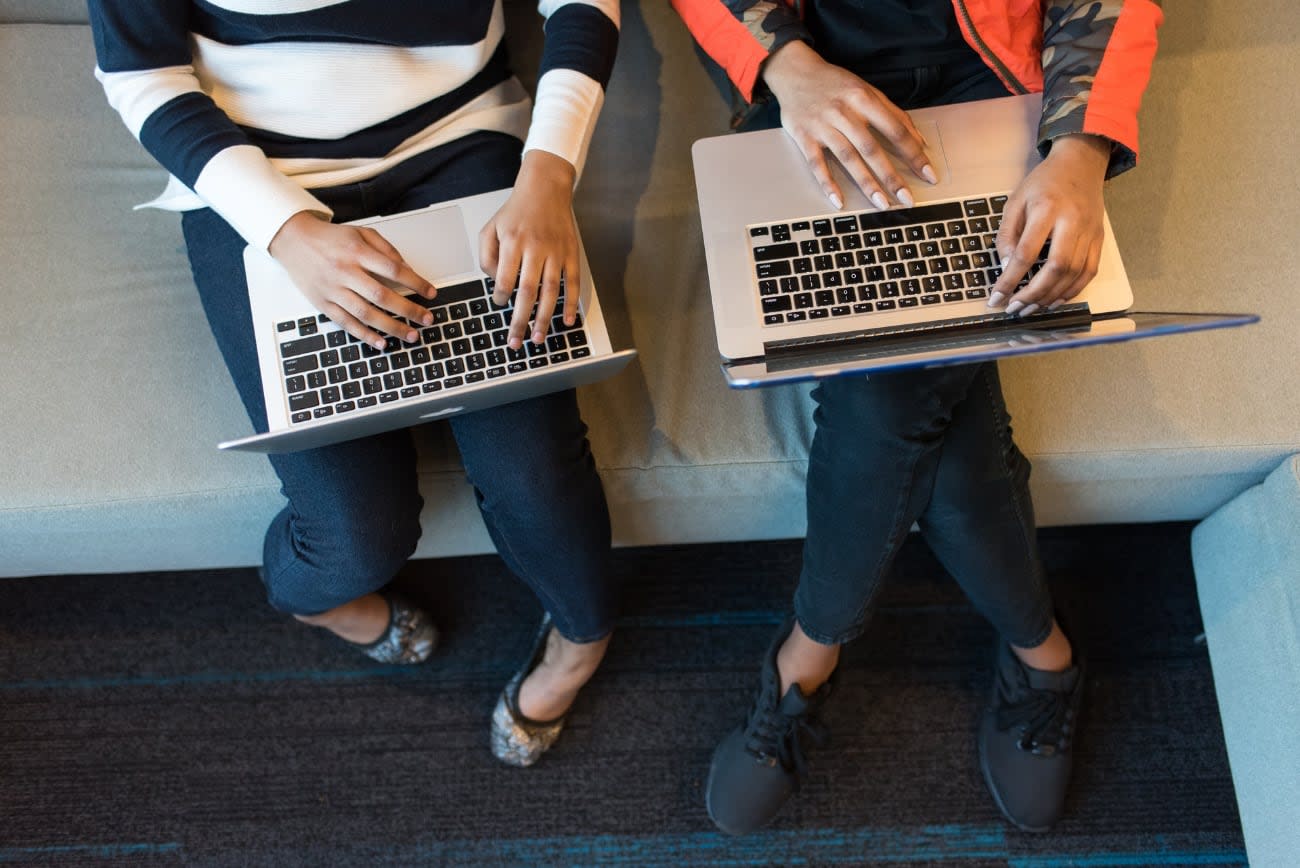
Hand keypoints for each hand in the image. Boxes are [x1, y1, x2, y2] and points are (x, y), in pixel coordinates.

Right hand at [268, 212, 435, 350]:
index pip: (394, 270)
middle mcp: (345, 271)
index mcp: (357, 251)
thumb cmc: (330, 238)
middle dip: (409, 310)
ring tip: (411, 335)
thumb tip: (408, 269)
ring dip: (392, 327)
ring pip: (366, 313)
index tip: (431, 293)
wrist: (293, 240)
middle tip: (427, 319)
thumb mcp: (360, 233)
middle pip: (382, 295)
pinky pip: (346, 323)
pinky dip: (365, 335)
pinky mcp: (323, 304)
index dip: (416, 283)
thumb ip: (386, 249)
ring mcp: (333, 290)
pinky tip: (382, 343)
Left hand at [479, 149, 579, 349]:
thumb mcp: (490, 227)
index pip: (505, 278)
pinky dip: (571, 304)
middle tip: (515, 341)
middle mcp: (535, 248)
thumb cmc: (516, 211)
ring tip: (537, 338)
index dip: (500, 296)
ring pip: (550, 292)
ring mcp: (556, 252)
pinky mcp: (571, 253)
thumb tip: (496, 282)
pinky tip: (566, 321)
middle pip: (527, 292)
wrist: (546, 188)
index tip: (499, 303)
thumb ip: (486, 256)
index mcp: (512, 242)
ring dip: (544, 318)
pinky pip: (573, 283)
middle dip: (520, 320)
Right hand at [761, 40, 937, 209]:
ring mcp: (823, 126)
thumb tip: (919, 141)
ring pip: (848, 158)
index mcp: (864, 99)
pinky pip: (817, 163)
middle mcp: (844, 112)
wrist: (795, 72)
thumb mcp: (867, 90)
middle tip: (907, 199)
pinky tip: (839, 200)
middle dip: (892, 176)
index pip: (895, 130)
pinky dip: (827, 183)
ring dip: (866, 183)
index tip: (928, 173)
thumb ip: (893, 114)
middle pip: (872, 149)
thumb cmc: (835, 84)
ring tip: (882, 204)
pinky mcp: (804, 137)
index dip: (914, 153)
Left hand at [988, 134, 1110, 315]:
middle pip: (1056, 268)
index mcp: (1047, 209)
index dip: (1010, 280)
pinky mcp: (1099, 239)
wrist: (1081, 163)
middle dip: (1033, 294)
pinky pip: (1089, 272)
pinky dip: (1072, 291)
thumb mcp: (1015, 201)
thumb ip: (1007, 234)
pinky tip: (1055, 300)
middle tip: (1014, 309)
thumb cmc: (1044, 182)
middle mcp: (1072, 221)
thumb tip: (1006, 267)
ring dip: (1050, 297)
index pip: (1027, 253)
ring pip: (1074, 274)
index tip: (997, 298)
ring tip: (1030, 308)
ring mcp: (1090, 231)